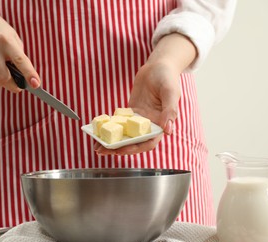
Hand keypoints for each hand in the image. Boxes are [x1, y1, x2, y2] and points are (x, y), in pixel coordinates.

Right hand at [0, 4, 39, 91]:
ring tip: (1, 68)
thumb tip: (24, 80)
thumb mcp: (13, 39)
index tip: (36, 85)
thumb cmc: (0, 34)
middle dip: (13, 86)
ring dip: (2, 80)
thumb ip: (19, 58)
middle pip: (3, 78)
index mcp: (6, 41)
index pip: (20, 61)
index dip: (29, 74)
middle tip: (19, 87)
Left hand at [95, 33, 196, 155]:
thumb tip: (168, 131)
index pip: (148, 142)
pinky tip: (98, 132)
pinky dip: (110, 129)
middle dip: (119, 148)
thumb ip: (170, 111)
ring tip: (97, 146)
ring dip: (112, 142)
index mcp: (161, 124)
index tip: (122, 149)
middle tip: (104, 150)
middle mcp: (149, 125)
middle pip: (133, 142)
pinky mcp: (130, 113)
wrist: (157, 66)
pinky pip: (119, 123)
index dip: (136, 148)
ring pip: (125, 135)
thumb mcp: (170, 92)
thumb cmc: (167, 77)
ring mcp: (138, 120)